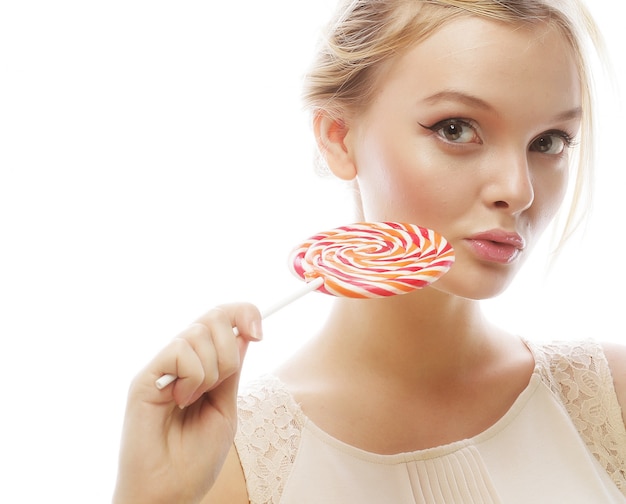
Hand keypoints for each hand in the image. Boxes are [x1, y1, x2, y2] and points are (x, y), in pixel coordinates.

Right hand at [112, 303, 261, 503]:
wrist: (170, 490)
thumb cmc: (196, 457)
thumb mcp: (226, 406)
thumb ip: (232, 371)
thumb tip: (245, 334)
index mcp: (202, 364)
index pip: (222, 319)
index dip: (243, 314)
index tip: (259, 334)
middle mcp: (181, 360)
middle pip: (213, 316)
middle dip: (229, 346)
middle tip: (221, 381)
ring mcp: (162, 367)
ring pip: (198, 332)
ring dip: (212, 369)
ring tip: (195, 399)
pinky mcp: (145, 377)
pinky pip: (180, 350)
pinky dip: (193, 375)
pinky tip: (181, 400)